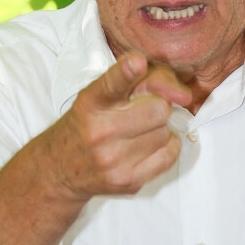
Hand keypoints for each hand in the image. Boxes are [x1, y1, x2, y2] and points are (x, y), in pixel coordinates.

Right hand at [50, 52, 191, 203]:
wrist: (61, 168)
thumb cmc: (90, 122)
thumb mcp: (104, 93)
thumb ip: (143, 80)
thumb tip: (183, 94)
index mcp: (92, 102)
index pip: (111, 84)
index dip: (126, 71)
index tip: (137, 62)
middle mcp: (99, 131)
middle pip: (158, 109)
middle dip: (156, 106)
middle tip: (141, 110)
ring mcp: (113, 160)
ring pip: (166, 132)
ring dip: (159, 128)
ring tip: (138, 130)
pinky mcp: (129, 182)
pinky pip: (170, 154)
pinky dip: (166, 146)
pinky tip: (146, 144)